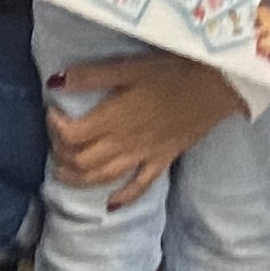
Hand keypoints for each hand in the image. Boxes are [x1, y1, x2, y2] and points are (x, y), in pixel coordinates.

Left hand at [47, 52, 241, 205]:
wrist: (217, 86)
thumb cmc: (171, 71)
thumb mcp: (128, 66)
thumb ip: (90, 76)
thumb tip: (54, 82)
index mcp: (113, 118)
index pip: (72, 135)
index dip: (55, 128)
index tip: (53, 112)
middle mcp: (125, 143)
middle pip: (83, 161)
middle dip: (62, 156)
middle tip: (55, 143)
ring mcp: (145, 156)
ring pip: (105, 177)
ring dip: (80, 179)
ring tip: (63, 174)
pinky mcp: (163, 161)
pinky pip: (140, 187)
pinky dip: (123, 198)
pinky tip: (110, 204)